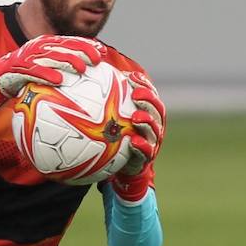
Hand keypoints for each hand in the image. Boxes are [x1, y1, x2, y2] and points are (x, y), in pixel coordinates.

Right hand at [0, 35, 105, 117]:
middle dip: (82, 50)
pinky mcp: (16, 67)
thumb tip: (84, 76)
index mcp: (44, 46)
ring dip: (68, 60)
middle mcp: (36, 48)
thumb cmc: (21, 79)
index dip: (86, 44)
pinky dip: (47, 74)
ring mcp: (26, 57)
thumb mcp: (43, 72)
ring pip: (51, 56)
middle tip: (97, 59)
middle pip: (63, 45)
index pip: (69, 41)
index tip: (102, 52)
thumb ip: (60, 70)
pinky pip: (34, 71)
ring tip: (82, 68)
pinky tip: (59, 80)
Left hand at [110, 71, 165, 201]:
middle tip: (135, 95)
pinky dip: (142, 146)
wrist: (122, 168)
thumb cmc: (115, 139)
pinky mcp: (146, 158)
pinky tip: (133, 141)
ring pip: (155, 129)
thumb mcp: (109, 119)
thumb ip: (105, 102)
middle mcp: (153, 126)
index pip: (150, 95)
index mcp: (147, 113)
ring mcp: (152, 142)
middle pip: (157, 109)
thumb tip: (88, 79)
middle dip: (148, 100)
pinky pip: (147, 152)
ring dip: (147, 122)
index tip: (131, 77)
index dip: (143, 85)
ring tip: (135, 117)